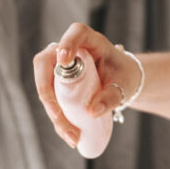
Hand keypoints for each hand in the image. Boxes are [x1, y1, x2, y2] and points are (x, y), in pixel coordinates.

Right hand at [33, 23, 141, 147]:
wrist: (123, 82)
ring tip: (72, 136)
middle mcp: (70, 51)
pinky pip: (51, 100)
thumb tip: (92, 112)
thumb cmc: (124, 77)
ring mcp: (59, 67)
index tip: (64, 60)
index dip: (66, 43)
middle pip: (46, 62)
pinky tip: (70, 135)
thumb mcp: (124, 86)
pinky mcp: (56, 83)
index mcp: (91, 42)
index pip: (76, 33)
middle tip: (58, 115)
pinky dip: (59, 119)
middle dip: (48, 92)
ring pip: (45, 86)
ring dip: (53, 112)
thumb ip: (112, 97)